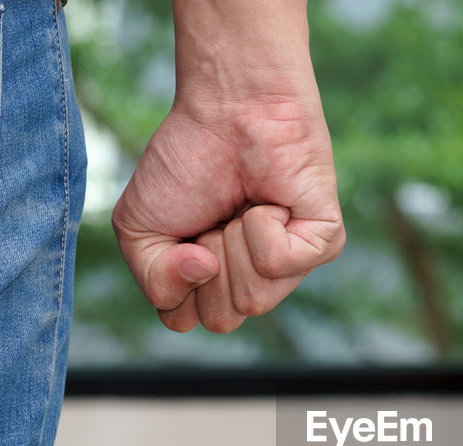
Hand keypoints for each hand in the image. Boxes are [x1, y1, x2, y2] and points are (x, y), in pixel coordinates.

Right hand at [112, 0, 344, 332]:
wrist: (228, 108)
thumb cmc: (187, 162)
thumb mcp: (139, 230)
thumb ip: (154, 282)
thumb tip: (202, 276)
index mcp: (216, 286)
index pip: (185, 319)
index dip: (172, 276)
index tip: (181, 227)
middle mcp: (256, 283)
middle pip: (222, 318)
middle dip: (205, 264)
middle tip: (214, 216)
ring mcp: (293, 269)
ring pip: (252, 298)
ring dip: (231, 243)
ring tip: (242, 206)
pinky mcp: (323, 244)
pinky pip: (278, 264)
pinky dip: (261, 226)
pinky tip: (270, 201)